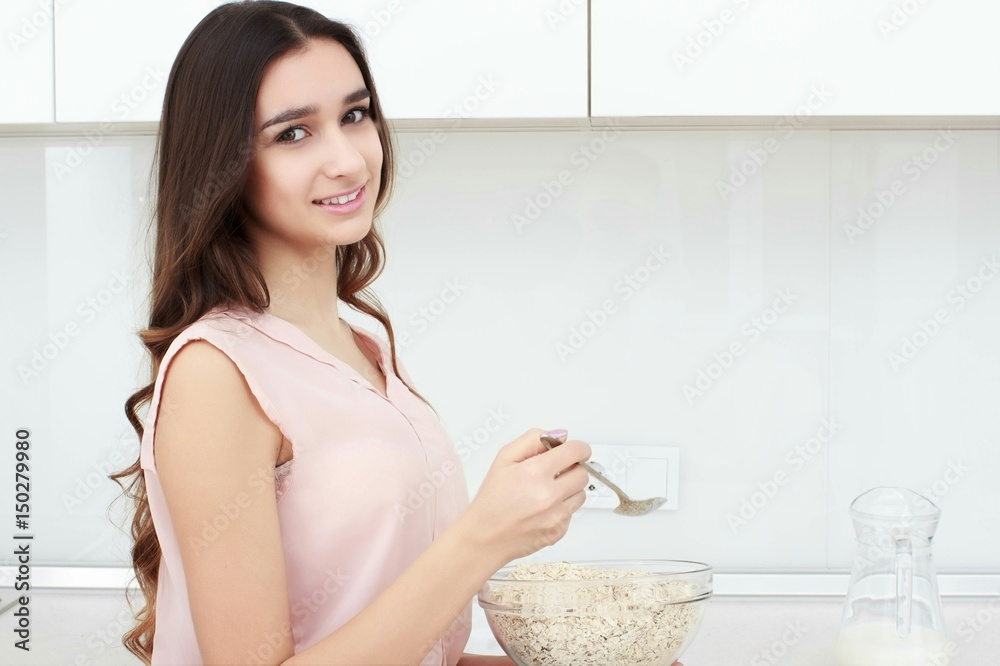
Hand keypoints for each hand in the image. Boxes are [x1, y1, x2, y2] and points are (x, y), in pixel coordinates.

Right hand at [459, 428, 590, 564]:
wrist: (485, 536)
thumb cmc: (492, 499)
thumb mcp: (504, 457)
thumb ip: (534, 440)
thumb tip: (559, 436)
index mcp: (535, 472)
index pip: (576, 451)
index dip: (579, 448)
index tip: (577, 450)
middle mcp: (549, 495)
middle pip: (582, 473)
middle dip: (572, 469)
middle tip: (555, 472)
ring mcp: (556, 515)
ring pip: (581, 493)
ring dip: (569, 489)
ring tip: (547, 491)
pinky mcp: (559, 531)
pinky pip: (572, 513)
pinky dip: (562, 508)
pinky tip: (543, 508)